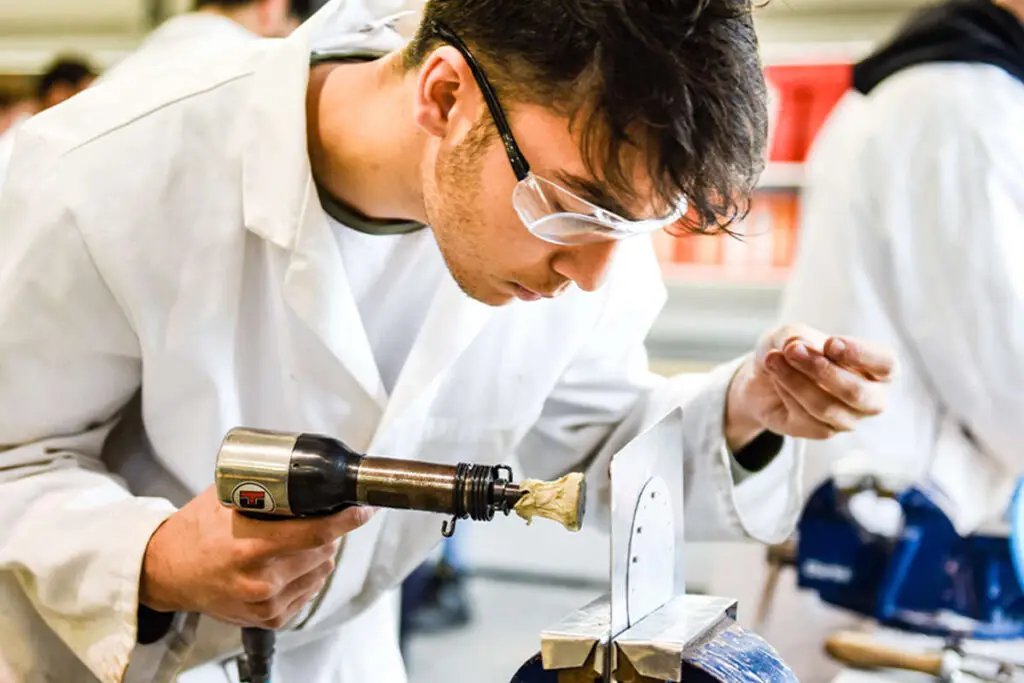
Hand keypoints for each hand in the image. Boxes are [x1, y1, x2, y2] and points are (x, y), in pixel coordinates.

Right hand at [140, 485, 375, 628]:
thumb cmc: (196, 531)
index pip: (316, 532)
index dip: (347, 519)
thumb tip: (311, 470)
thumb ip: (265, 487)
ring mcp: (266, 603)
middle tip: (317, 518)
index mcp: (251, 546)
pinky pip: (309, 591)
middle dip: (330, 531)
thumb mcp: (225, 498)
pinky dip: (307, 575)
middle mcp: (261, 579)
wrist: (166, 572)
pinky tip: (287, 564)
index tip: (364, 508)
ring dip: (320, 553)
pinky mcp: (269, 619)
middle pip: (325, 551)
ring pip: (321, 571)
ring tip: (296, 542)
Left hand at [725, 324, 896, 448]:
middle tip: (793, 351)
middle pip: (857, 393)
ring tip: (773, 359)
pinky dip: (787, 394)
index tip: (830, 343)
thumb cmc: (791, 350)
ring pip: (827, 408)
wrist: (762, 377)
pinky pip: (806, 419)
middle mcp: (869, 397)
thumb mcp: (790, 334)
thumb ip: (796, 336)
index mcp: (877, 368)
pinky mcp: (822, 432)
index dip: (861, 354)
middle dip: (822, 370)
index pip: (886, 365)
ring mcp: (848, 419)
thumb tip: (797, 347)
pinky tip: (776, 379)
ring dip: (796, 381)